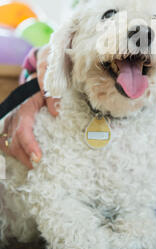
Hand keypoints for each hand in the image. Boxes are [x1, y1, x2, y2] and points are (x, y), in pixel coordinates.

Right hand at [0, 46, 59, 168]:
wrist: (35, 80)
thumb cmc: (45, 86)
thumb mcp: (50, 88)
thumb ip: (53, 97)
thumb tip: (57, 111)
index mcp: (24, 109)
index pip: (23, 131)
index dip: (29, 146)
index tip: (38, 158)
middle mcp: (13, 117)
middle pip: (13, 142)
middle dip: (24, 157)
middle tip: (38, 167)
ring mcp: (8, 123)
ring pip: (7, 145)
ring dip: (19, 157)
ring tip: (33, 166)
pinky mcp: (8, 127)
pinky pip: (5, 143)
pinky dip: (13, 152)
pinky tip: (23, 159)